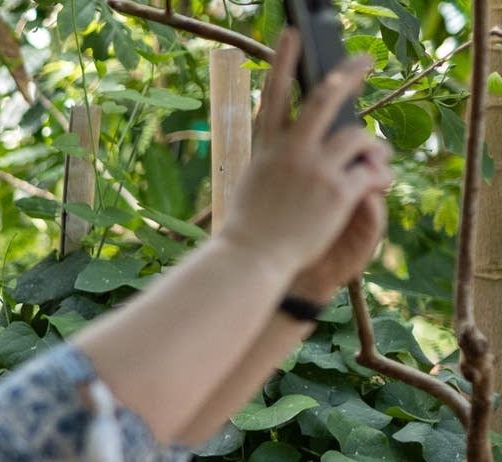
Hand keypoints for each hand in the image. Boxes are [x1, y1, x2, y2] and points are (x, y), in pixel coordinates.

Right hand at [215, 29, 394, 280]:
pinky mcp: (337, 192)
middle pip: (325, 98)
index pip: (274, 94)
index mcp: (267, 148)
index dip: (282, 61)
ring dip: (373, 148)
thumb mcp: (255, 182)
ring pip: (358, 138)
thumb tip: (299, 138)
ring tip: (376, 160)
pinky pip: (371, 172)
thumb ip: (277, 157)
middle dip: (349, 73)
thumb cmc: (250, 229)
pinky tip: (377, 186)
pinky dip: (378, 177)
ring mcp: (315, 170)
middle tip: (364, 60)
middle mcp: (291, 152)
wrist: (250, 260)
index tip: (291, 34)